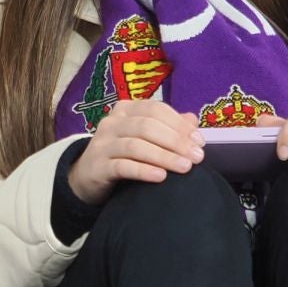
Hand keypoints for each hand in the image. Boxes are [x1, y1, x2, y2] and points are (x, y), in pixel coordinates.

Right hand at [66, 98, 203, 206]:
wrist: (87, 176)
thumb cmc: (121, 154)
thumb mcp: (143, 137)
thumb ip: (167, 126)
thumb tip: (192, 120)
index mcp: (125, 110)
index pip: (155, 109)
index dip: (179, 124)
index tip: (199, 141)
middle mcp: (111, 123)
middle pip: (147, 126)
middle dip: (176, 141)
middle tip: (197, 157)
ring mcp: (102, 144)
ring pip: (135, 145)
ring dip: (164, 156)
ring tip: (184, 167)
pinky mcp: (97, 166)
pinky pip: (122, 166)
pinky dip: (143, 170)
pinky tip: (160, 177)